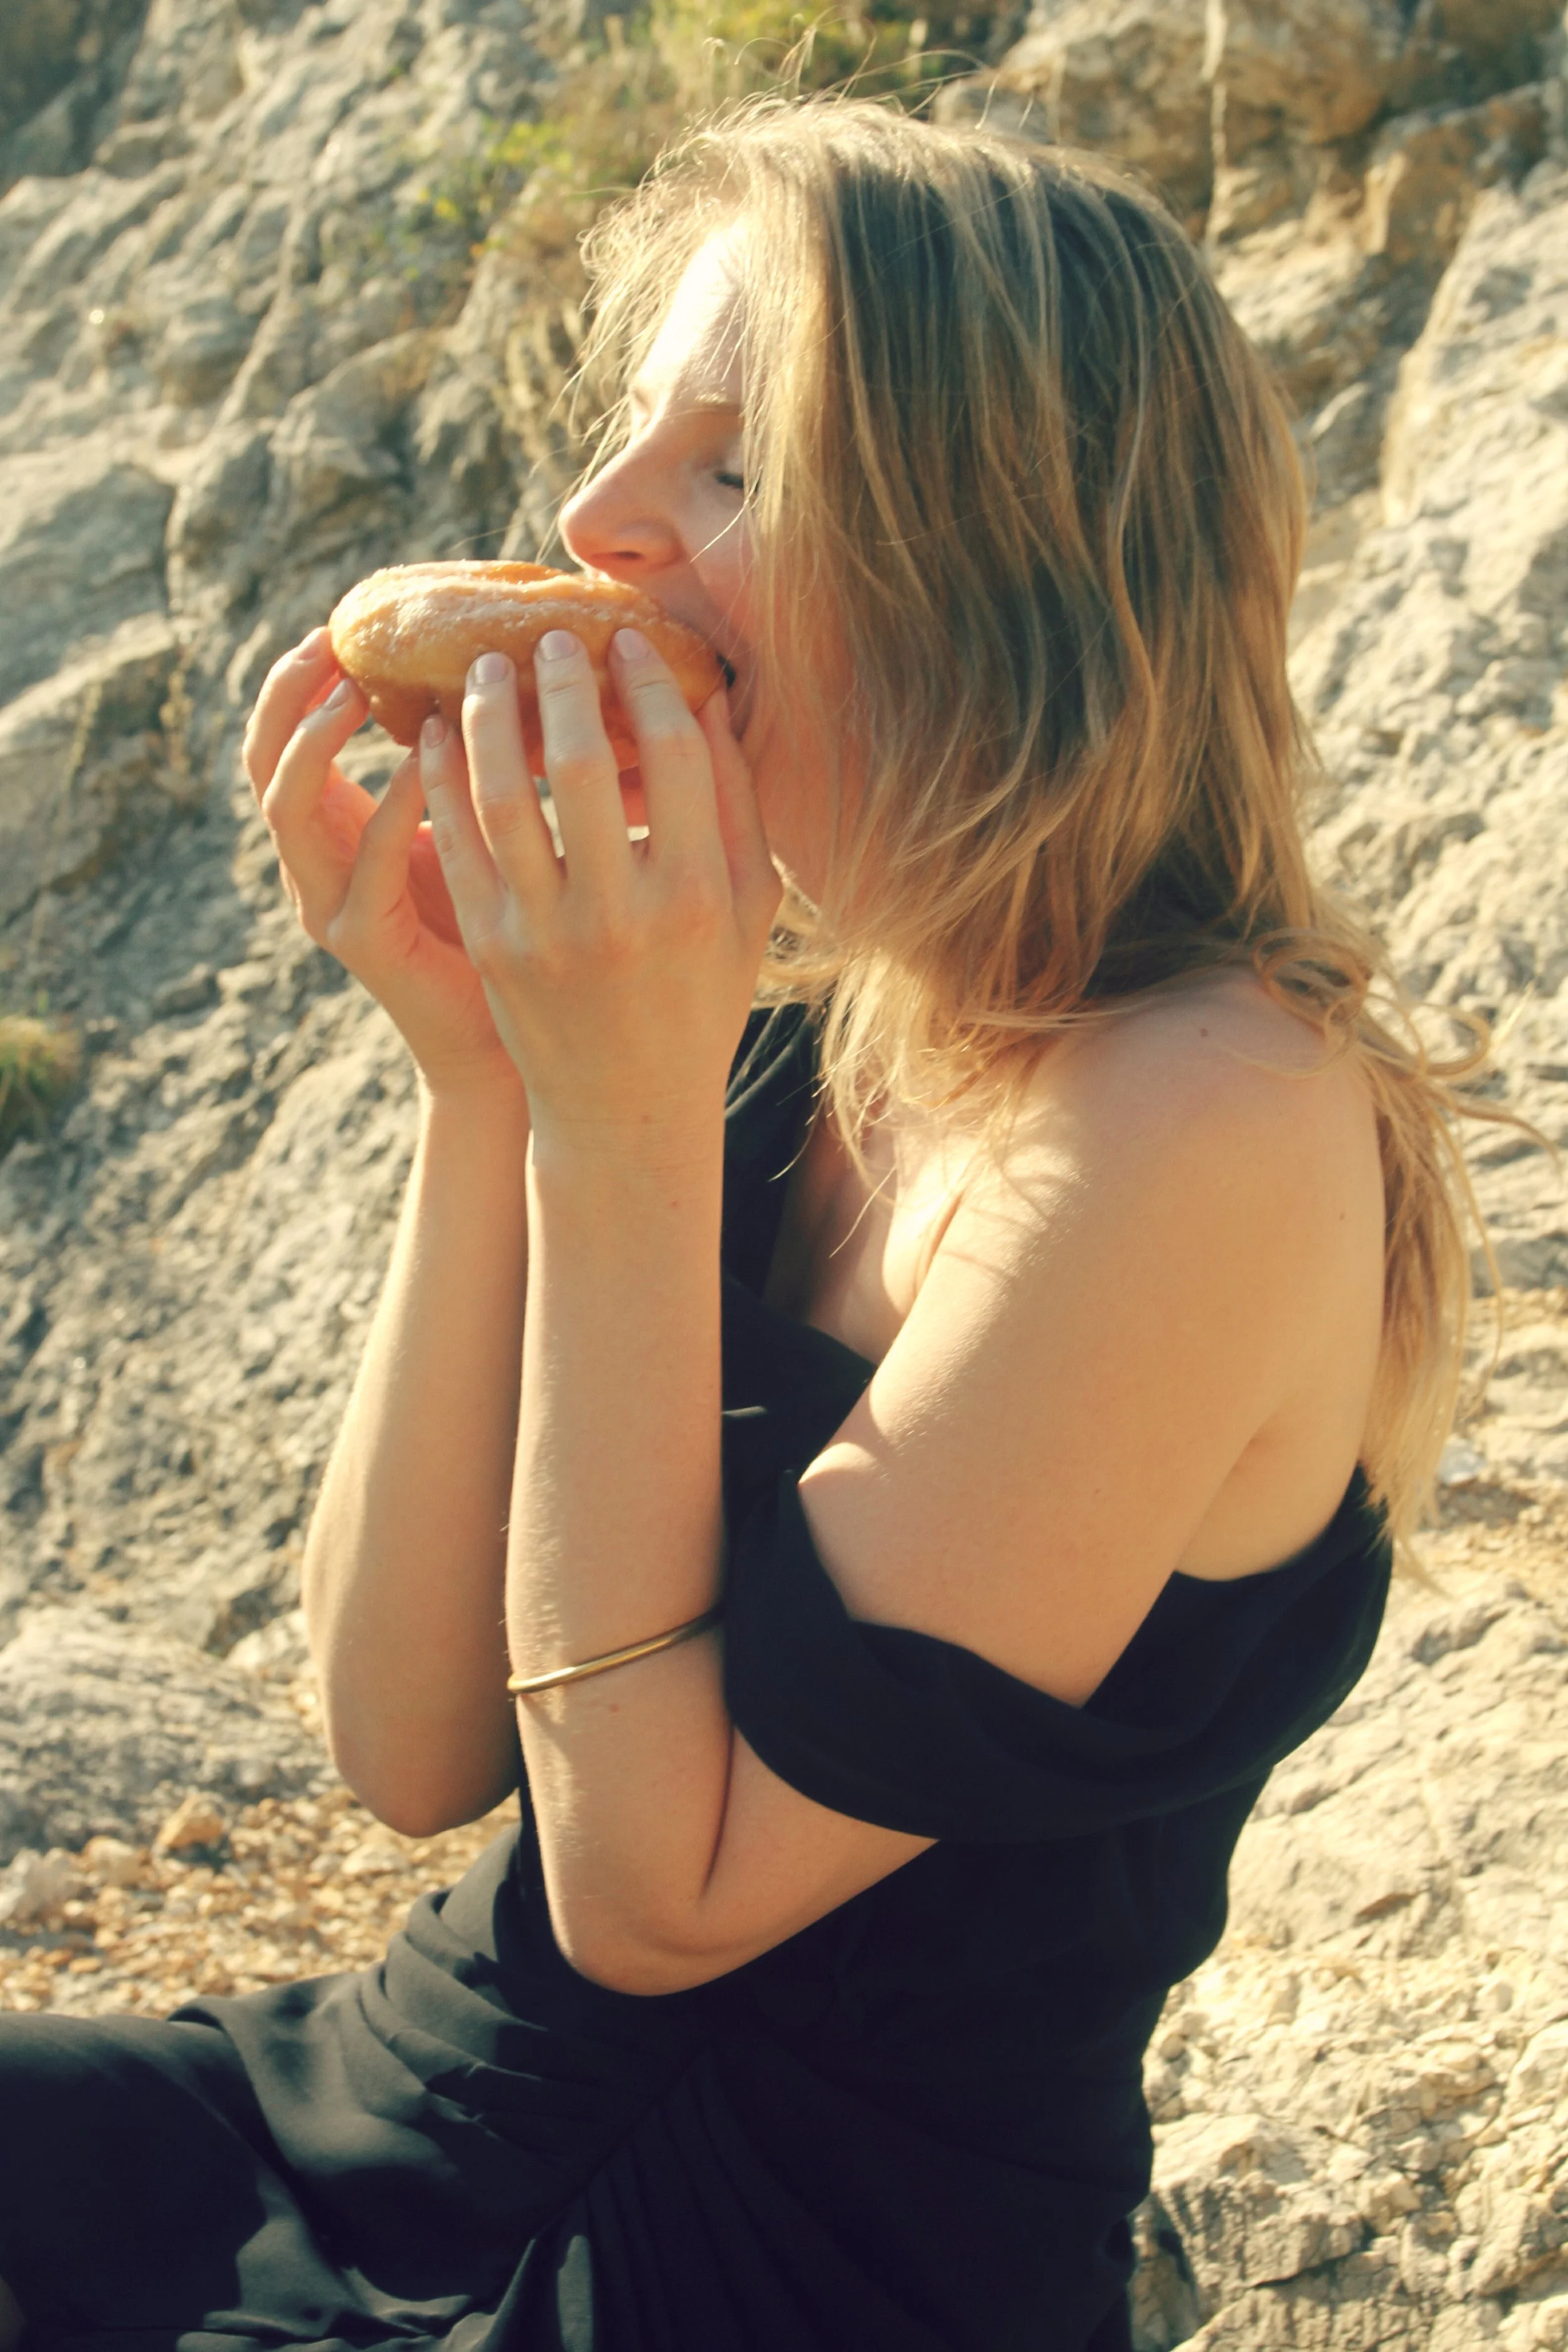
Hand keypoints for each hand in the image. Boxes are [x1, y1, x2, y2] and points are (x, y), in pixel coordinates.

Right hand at [242, 629, 519, 1097]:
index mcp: (334, 831)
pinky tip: (428, 761)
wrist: (500, 1036)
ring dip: (316, 741)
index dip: (295, 681)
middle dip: (288, 696)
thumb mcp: (472, 824)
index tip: (336, 624)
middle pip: (262, 763)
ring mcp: (330, 906)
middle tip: (328, 642)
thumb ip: (465, 761)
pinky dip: (392, 806)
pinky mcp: (366, 942)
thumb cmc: (498, 922)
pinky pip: (364, 865)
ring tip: (353, 690)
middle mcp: (316, 866)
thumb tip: (501, 664)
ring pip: (287, 808)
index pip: (281, 740)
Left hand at [419, 627, 779, 1161]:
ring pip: (502, 795)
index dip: (646, 687)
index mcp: (693, 897)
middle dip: (561, 683)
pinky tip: (437, 734)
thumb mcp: (746, 911)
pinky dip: (441, 778)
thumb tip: (710, 699)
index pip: (672, 758)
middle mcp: (618, 913)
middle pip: (580, 764)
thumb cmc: (698, 999)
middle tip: (548, 637)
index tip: (626, 643)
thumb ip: (736, 807)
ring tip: (482, 668)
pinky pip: (456, 841)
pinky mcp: (490, 946)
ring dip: (488, 717)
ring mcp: (544, 932)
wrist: (625, 1108)